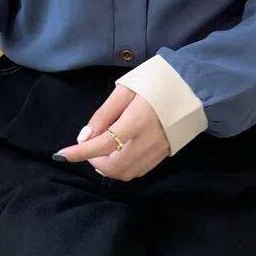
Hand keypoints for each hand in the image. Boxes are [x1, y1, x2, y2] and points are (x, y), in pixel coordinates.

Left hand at [54, 85, 169, 180]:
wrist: (193, 86)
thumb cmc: (156, 82)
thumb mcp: (125, 90)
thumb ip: (104, 114)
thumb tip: (84, 138)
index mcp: (137, 120)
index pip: (103, 144)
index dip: (80, 152)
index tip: (62, 154)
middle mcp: (148, 141)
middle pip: (114, 167)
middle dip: (94, 163)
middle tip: (88, 148)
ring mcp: (158, 151)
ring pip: (126, 173)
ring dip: (108, 167)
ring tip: (102, 150)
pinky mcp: (165, 155)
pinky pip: (138, 171)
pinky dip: (123, 168)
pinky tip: (119, 154)